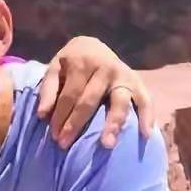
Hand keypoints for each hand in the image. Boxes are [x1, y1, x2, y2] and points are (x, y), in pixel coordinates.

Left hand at [35, 36, 153, 149]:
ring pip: (119, 101)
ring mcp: (123, 74)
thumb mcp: (55, 68)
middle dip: (76, 124)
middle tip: (65, 144)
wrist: (93, 45)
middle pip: (90, 101)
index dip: (61, 116)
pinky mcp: (137, 81)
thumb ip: (48, 90)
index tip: (55, 136)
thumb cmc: (71, 62)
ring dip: (114, 123)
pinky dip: (148, 116)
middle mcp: (104, 68)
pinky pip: (146, 100)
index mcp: (82, 62)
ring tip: (107, 144)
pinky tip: (146, 135)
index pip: (70, 95)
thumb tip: (42, 115)